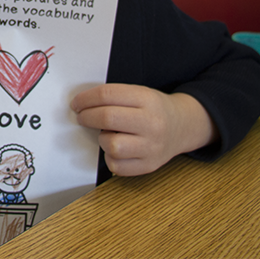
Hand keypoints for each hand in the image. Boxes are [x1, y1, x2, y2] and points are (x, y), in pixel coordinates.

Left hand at [71, 84, 217, 176]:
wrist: (183, 126)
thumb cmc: (154, 109)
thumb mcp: (139, 93)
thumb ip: (114, 97)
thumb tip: (82, 105)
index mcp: (147, 99)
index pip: (107, 95)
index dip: (86, 99)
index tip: (77, 103)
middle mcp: (152, 123)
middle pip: (107, 118)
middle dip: (87, 117)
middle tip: (82, 117)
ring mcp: (152, 146)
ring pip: (112, 145)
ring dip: (101, 139)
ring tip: (106, 134)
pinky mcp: (149, 165)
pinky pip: (117, 166)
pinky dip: (110, 158)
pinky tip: (115, 149)